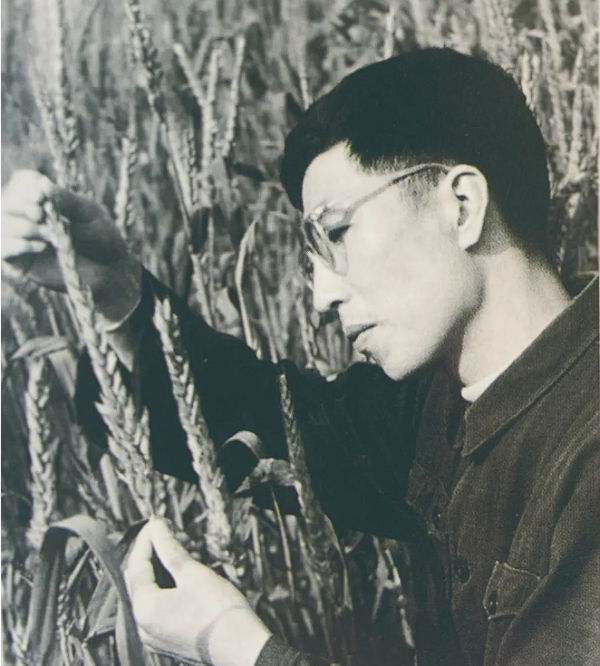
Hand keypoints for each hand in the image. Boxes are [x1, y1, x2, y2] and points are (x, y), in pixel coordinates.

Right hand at [1, 170, 141, 327]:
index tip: (41, 197)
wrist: (111, 273)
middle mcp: (27, 216)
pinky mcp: (19, 261)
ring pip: (2, 223)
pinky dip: (17, 244)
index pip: (23, 182)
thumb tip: (42, 187)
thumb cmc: (102, 239)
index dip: (27, 186)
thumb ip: (66, 200)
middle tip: (41, 215)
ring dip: (25, 227)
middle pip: (7, 201)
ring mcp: (20, 238)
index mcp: (45, 199)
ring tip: (52, 235)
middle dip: (22, 205)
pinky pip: (1, 248)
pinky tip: (40, 247)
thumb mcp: (89, 214)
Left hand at [125, 519, 271, 665]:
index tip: (157, 522)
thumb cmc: (218, 612)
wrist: (241, 648)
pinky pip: (160, 608)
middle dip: (155, 554)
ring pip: (152, 593)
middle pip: (141, 580)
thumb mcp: (193, 573)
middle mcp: (143, 626)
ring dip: (163, 570)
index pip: (137, 565)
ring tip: (183, 551)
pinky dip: (168, 588)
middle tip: (170, 533)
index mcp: (144, 609)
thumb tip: (157, 528)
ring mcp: (155, 636)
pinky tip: (184, 575)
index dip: (146, 540)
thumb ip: (170, 549)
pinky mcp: (169, 640)